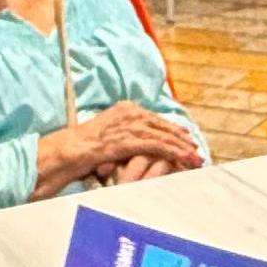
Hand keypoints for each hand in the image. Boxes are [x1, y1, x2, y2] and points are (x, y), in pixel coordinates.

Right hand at [35, 104, 200, 191]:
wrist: (71, 148)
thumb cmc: (85, 146)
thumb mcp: (108, 134)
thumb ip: (125, 134)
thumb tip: (136, 143)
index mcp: (125, 108)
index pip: (154, 119)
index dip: (171, 129)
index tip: (184, 137)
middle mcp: (130, 112)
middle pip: (162, 125)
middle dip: (181, 139)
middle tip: (195, 149)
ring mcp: (131, 124)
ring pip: (164, 136)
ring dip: (182, 148)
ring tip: (195, 157)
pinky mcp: (131, 139)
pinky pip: (158, 146)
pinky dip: (174, 152)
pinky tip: (184, 158)